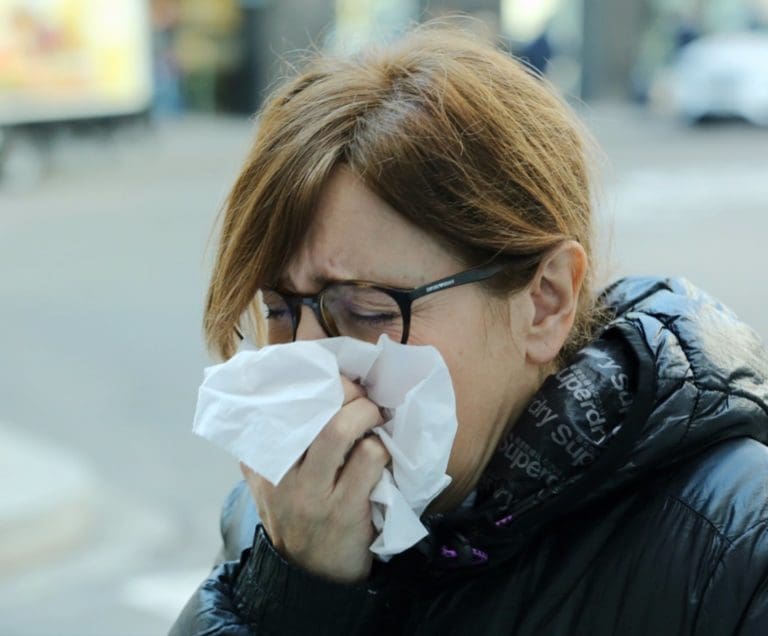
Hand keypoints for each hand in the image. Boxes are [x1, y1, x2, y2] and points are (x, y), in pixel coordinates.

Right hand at [240, 375, 389, 582]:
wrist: (310, 579)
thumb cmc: (297, 519)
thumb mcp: (268, 486)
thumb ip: (268, 449)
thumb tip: (285, 396)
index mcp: (260, 461)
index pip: (278, 405)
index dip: (311, 381)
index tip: (332, 375)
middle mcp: (280, 475)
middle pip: (311, 409)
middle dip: (344, 390)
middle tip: (361, 393)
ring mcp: (311, 493)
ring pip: (338, 430)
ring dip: (365, 413)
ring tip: (375, 415)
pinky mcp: (344, 509)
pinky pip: (368, 459)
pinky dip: (381, 446)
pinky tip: (383, 452)